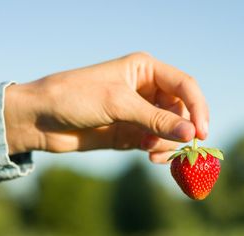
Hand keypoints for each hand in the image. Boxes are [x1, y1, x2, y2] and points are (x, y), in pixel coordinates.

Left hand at [4, 52, 208, 162]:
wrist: (40, 119)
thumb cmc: (75, 98)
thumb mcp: (118, 104)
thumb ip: (155, 119)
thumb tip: (191, 134)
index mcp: (145, 70)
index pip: (185, 86)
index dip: (198, 108)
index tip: (202, 134)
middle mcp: (146, 90)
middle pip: (181, 111)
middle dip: (180, 130)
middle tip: (173, 148)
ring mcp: (138, 113)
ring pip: (170, 130)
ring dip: (167, 143)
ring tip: (150, 152)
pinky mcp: (130, 133)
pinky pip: (156, 143)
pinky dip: (158, 151)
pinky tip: (150, 157)